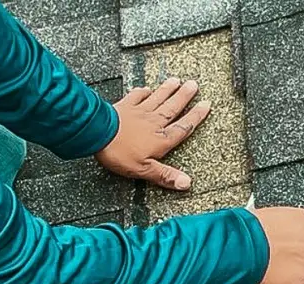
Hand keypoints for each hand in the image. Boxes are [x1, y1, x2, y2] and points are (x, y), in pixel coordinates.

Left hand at [95, 78, 210, 190]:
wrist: (97, 134)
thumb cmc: (119, 154)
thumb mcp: (144, 170)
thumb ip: (165, 175)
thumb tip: (186, 183)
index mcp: (160, 139)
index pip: (182, 127)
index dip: (195, 117)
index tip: (205, 105)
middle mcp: (152, 122)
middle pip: (172, 108)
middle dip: (184, 97)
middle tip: (194, 85)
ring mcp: (138, 112)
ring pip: (157, 99)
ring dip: (168, 90)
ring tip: (177, 81)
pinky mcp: (123, 107)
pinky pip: (136, 97)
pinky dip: (142, 92)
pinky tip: (147, 89)